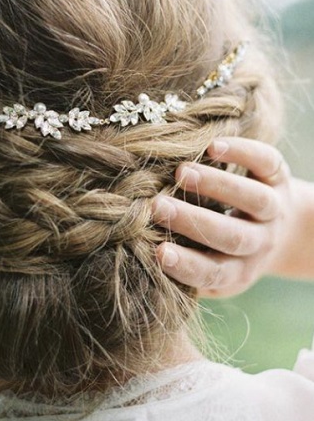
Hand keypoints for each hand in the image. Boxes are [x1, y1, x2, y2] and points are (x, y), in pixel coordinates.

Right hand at [152, 137, 313, 296]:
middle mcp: (260, 243)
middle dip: (194, 221)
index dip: (188, 265)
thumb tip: (136, 250)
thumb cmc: (222, 248)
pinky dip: (243, 153)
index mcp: (238, 270)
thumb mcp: (208, 263)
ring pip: (254, 200)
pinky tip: (212, 147)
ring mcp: (273, 210)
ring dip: (217, 185)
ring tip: (182, 173)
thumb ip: (179, 262)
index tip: (159, 252)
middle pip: (232, 237)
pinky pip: (267, 164)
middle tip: (158, 206)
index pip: (214, 273)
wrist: (284, 231)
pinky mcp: (280, 177)